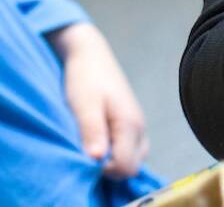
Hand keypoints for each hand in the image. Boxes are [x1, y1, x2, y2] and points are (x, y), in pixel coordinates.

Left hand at [50, 22, 148, 177]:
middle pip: (133, 166)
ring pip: (134, 158)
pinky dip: (118, 151)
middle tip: (88, 151)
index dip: (105, 170)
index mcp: (130, 124)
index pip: (126, 167)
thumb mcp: (83, 105)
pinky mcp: (131, 122)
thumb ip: (92, 131)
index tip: (86, 157)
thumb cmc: (85, 77)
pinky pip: (131, 148)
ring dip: (115, 160)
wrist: (89, 52)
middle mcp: (139, 127)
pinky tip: (100, 140)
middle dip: (111, 168)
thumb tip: (97, 159)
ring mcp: (138, 124)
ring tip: (92, 145)